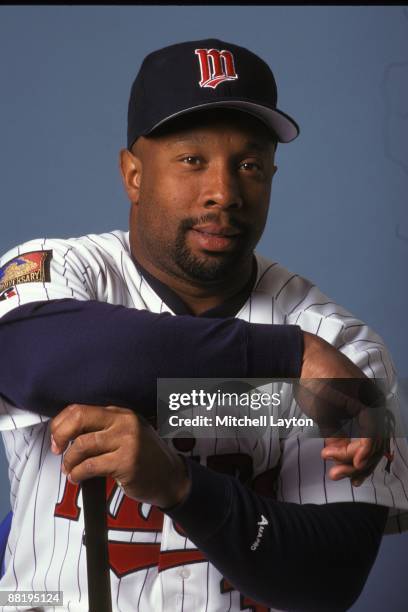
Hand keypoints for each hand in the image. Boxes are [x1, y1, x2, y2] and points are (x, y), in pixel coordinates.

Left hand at [50, 404, 190, 508]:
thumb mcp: (127, 434)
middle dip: (60, 434)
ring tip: (69, 469)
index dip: (61, 423)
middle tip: (57, 449)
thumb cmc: (145, 458)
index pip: (81, 408)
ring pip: (83, 444)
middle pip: (80, 418)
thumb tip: (67, 433)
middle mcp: (124, 422)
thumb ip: (103, 429)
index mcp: (121, 413)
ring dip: (69, 460)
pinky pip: (91, 466)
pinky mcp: (126, 462)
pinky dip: (78, 473)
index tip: (56, 437)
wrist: (172, 477)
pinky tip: (77, 478)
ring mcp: (127, 441)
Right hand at [300, 332, 386, 485]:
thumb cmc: (311, 381)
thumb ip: (336, 434)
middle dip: (357, 468)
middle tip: (335, 475)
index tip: (336, 471)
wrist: (302, 359)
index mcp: (369, 403)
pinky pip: (370, 434)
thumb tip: (339, 455)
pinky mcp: (363, 401)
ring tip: (330, 464)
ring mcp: (372, 401)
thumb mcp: (325, 414)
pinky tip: (338, 457)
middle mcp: (376, 401)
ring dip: (352, 461)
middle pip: (377, 447)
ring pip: (375, 444)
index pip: (373, 442)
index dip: (358, 463)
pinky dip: (358, 451)